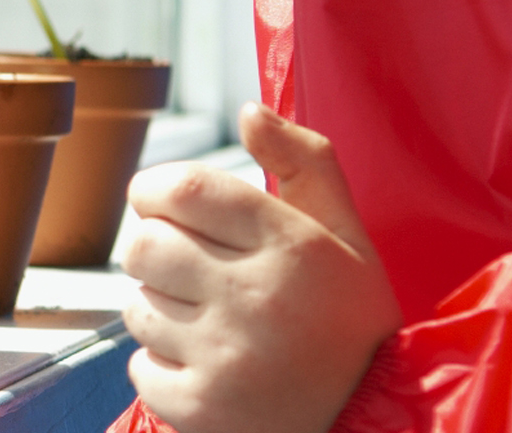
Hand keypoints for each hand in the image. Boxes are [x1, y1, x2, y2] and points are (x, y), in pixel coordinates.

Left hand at [119, 104, 400, 432]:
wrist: (374, 423)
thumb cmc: (351, 320)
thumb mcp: (348, 237)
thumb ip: (306, 164)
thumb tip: (250, 110)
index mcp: (293, 247)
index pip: (183, 189)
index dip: (155, 190)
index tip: (163, 205)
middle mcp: (256, 299)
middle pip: (145, 245)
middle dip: (157, 252)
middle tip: (192, 270)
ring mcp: (226, 358)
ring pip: (137, 307)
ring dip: (161, 311)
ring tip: (211, 324)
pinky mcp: (201, 409)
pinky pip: (138, 366)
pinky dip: (161, 366)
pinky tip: (207, 366)